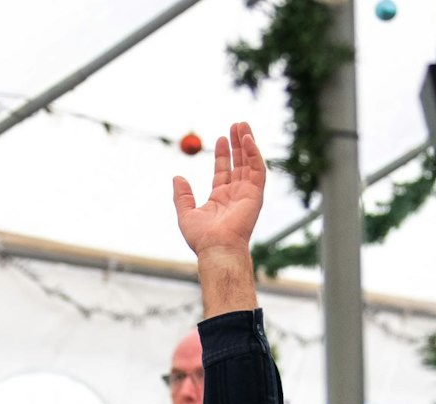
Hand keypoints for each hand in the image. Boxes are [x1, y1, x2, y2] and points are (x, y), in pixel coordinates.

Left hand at [172, 122, 265, 265]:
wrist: (216, 247)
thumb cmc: (202, 237)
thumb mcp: (186, 213)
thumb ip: (182, 195)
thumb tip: (177, 177)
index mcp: (221, 198)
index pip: (224, 171)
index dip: (223, 154)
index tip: (221, 138)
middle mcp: (236, 194)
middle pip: (239, 163)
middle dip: (237, 144)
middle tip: (236, 124)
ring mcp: (247, 193)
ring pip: (250, 162)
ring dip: (247, 143)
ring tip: (242, 125)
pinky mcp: (256, 193)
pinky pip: (258, 169)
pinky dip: (254, 153)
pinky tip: (247, 139)